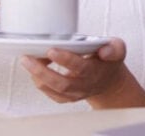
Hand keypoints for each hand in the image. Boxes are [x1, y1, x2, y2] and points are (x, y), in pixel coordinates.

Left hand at [21, 38, 142, 105]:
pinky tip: (34, 68)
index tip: (52, 50)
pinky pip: (50, 92)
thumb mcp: (117, 49)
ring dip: (37, 76)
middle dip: (42, 71)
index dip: (65, 59)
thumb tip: (104, 51)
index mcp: (95, 71)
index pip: (80, 67)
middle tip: (28, 58)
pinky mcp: (66, 97)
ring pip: (53, 89)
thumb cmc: (108, 62)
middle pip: (61, 83)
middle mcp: (84, 85)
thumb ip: (115, 48)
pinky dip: (39, 81)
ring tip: (27, 60)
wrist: (108, 81)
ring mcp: (74, 93)